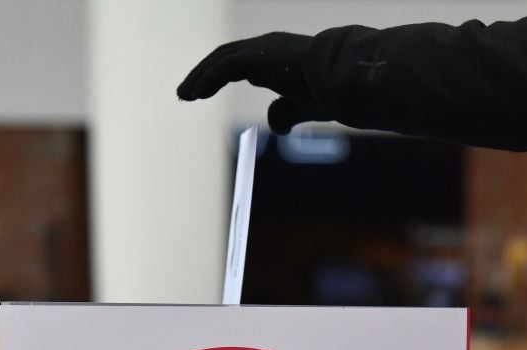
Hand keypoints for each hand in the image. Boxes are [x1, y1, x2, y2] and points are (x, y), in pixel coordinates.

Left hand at [177, 32, 329, 133]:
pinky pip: (223, 68)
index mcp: (278, 55)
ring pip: (220, 60)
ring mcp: (260, 48)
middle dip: (204, 74)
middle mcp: (266, 46)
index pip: (241, 60)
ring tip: (184, 95)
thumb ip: (287, 113)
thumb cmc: (331, 91)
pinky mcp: (255, 58)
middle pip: (225, 57)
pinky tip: (194, 95)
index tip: (204, 92)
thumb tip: (274, 125)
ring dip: (199, 77)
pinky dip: (206, 80)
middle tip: (187, 93)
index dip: (220, 75)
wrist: (342, 78)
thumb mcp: (305, 107)